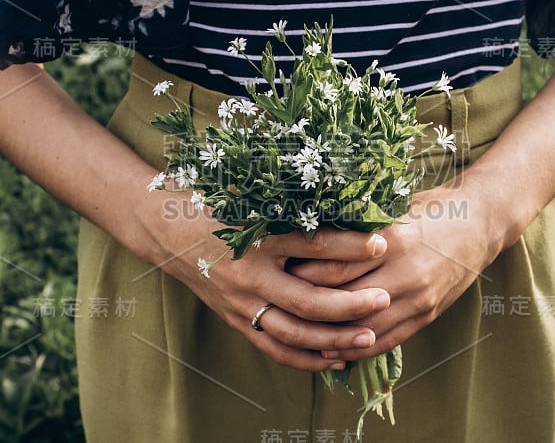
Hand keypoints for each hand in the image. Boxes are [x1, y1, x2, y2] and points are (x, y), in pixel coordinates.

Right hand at [154, 208, 392, 371]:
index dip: (349, 246)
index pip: (312, 245)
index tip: (382, 244)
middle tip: (385, 300)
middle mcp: (249, 274)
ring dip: (334, 339)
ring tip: (369, 338)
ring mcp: (241, 302)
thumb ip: (294, 202)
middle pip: (307, 300)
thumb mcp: (253, 196)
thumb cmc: (219, 204)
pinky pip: (274, 348)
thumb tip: (348, 201)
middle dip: (350, 305)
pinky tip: (336, 359)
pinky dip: (306, 358)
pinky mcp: (236, 320)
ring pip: (293, 332)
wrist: (170, 230)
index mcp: (256, 236)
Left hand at [288, 180, 507, 360]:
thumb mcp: (394, 208)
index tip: (279, 272)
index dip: (303, 275)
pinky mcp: (426, 315)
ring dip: (330, 336)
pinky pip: (387, 341)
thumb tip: (308, 235)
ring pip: (364, 329)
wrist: (481, 224)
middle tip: (281, 305)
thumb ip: (358, 226)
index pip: (335, 267)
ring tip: (300, 334)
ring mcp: (418, 298)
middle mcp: (405, 273)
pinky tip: (336, 349)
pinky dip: (358, 349)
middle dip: (310, 308)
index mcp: (392, 240)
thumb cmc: (431, 208)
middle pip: (344, 302)